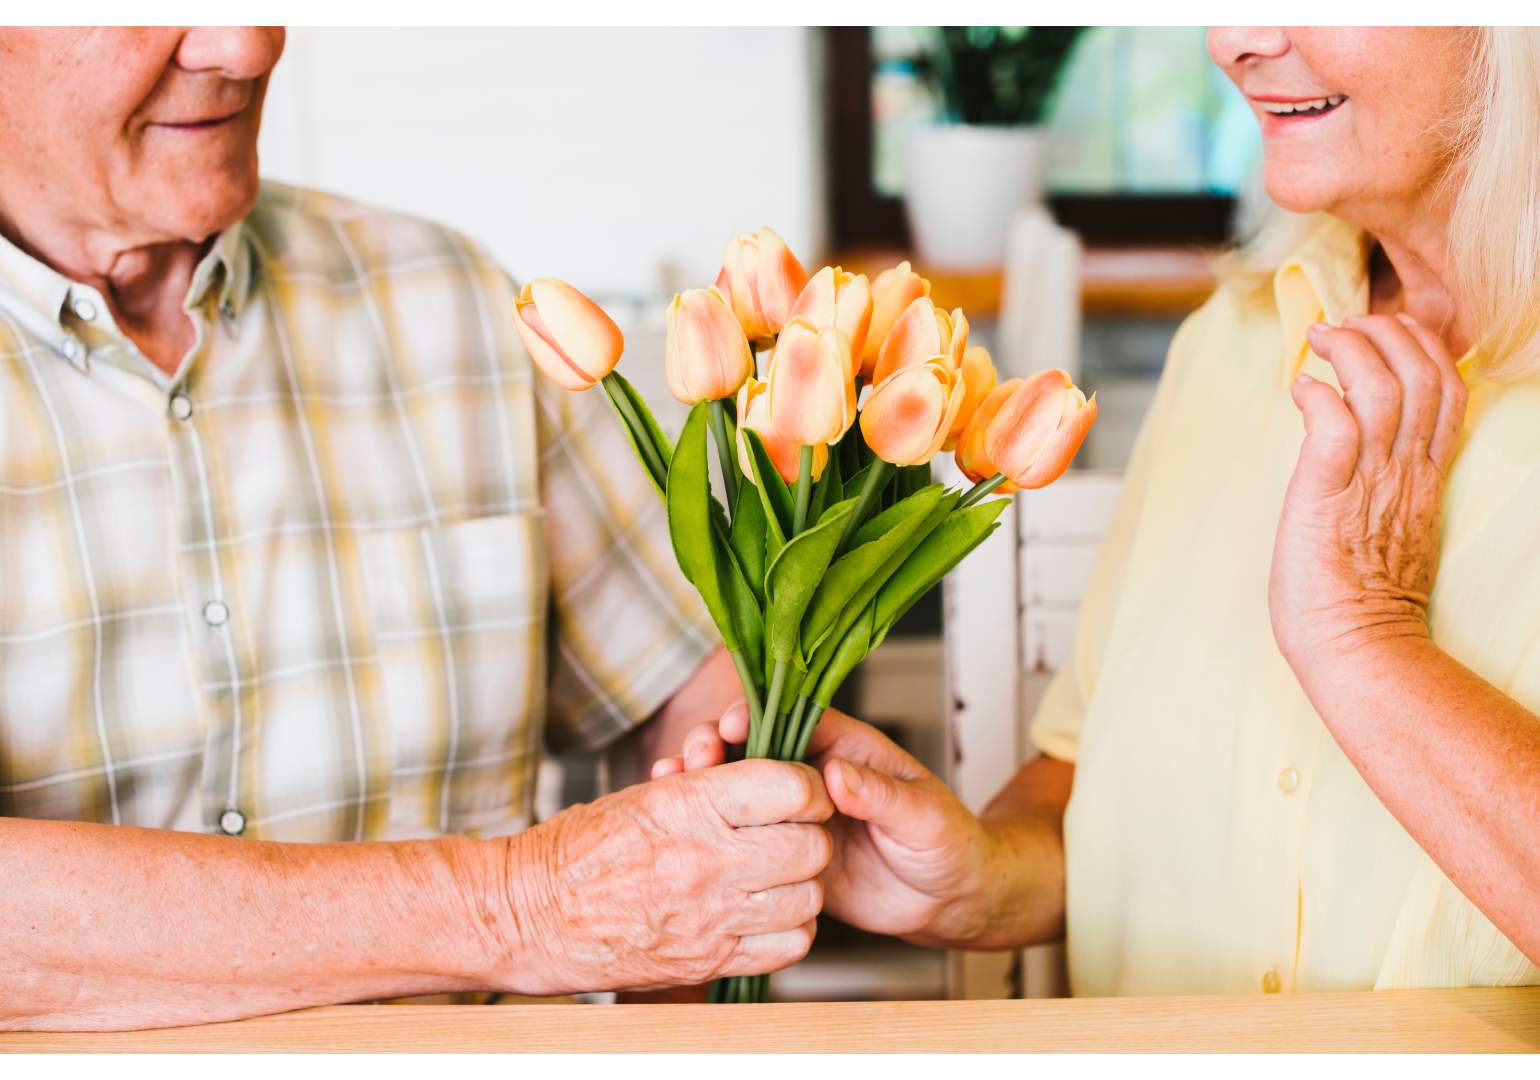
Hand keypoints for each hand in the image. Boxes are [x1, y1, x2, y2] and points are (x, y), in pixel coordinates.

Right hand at [502, 759, 831, 993]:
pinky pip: (787, 946)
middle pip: (810, 847)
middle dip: (808, 837)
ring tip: (776, 877)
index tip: (802, 793)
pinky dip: (789, 930)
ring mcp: (709, 916)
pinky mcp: (706, 961)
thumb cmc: (581, 849)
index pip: (793, 789)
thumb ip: (715, 789)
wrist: (529, 914)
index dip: (809, 789)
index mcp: (690, 806)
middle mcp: (706, 860)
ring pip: (807, 899)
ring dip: (801, 886)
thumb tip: (776, 785)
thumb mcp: (647, 795)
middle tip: (790, 835)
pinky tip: (767, 915)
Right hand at [655, 703, 996, 947]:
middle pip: (755, 749)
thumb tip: (837, 776)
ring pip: (741, 793)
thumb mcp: (923, 817)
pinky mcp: (785, 855)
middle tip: (694, 757)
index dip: (759, 716)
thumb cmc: (948, 844)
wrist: (948, 901)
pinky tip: (686, 833)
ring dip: (707, 787)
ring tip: (674, 785)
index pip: (794, 719)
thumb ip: (881, 794)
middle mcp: (814, 776)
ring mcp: (796, 817)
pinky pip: (745, 838)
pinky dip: (714, 832)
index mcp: (846, 749)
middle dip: (719, 747)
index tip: (729, 725)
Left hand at [1270, 313, 1467, 677]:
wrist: (1354, 647)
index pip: (1446, 390)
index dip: (1423, 348)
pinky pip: (1335, 428)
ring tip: (1320, 340)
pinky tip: (1300, 390)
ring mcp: (1370, 482)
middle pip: (1422, 375)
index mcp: (1425, 477)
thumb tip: (1351, 441)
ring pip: (1382, 388)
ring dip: (1350, 351)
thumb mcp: (1389, 524)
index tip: (1387, 332)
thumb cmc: (1357, 595)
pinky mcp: (1327, 496)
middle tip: (1346, 324)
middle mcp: (1405, 472)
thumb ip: (1384, 481)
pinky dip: (1318, 396)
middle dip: (1388, 333)